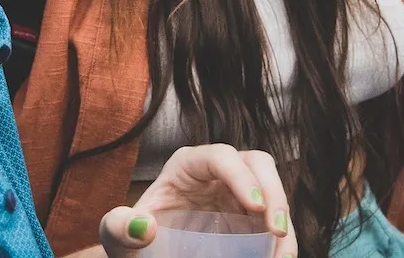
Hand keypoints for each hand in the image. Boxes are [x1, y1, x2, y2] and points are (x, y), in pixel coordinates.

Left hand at [98, 145, 294, 257]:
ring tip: (283, 253)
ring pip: (273, 189)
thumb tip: (143, 227)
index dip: (241, 176)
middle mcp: (218, 173)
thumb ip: (119, 229)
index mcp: (187, 165)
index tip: (254, 207)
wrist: (149, 253)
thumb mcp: (119, 234)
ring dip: (284, 217)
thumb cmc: (134, 237)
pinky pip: (274, 219)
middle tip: (277, 230)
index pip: (220, 156)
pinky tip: (279, 257)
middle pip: (257, 163)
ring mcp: (238, 194)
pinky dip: (281, 239)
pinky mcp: (250, 218)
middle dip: (273, 192)